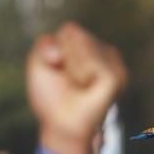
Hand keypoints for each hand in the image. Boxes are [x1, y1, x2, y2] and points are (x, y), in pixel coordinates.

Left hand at [27, 23, 127, 153]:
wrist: (61, 124)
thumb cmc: (51, 97)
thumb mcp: (37, 65)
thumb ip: (44, 44)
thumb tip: (60, 53)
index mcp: (88, 45)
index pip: (70, 29)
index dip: (56, 49)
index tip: (57, 70)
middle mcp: (104, 51)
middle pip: (77, 33)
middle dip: (65, 55)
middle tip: (69, 81)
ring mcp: (113, 63)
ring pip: (85, 44)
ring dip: (73, 67)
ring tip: (79, 86)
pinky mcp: (116, 76)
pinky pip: (93, 60)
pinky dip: (82, 73)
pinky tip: (87, 88)